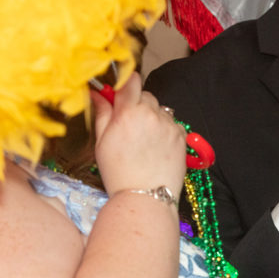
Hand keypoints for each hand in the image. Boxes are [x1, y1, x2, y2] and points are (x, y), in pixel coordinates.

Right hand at [92, 73, 186, 197]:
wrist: (144, 197)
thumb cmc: (118, 172)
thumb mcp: (102, 142)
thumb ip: (102, 113)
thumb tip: (97, 93)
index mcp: (128, 112)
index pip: (131, 80)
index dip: (125, 84)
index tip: (120, 92)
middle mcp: (151, 113)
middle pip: (145, 95)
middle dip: (137, 104)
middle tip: (129, 125)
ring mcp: (169, 124)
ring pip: (159, 109)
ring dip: (152, 117)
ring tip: (144, 141)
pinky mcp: (181, 135)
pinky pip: (172, 123)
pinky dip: (165, 130)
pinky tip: (156, 147)